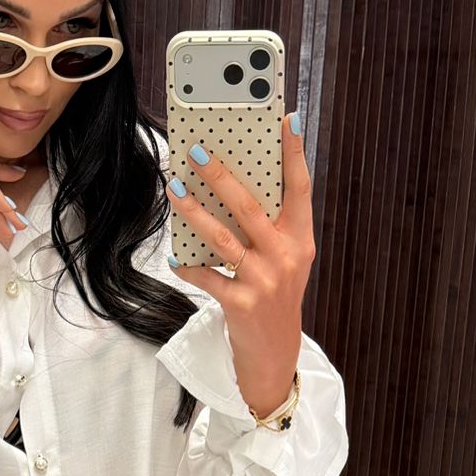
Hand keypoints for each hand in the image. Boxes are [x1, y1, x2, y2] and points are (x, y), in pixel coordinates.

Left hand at [165, 111, 313, 417]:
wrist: (274, 353)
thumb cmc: (275, 297)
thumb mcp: (286, 260)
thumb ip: (271, 227)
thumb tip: (236, 185)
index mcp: (301, 239)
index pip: (300, 188)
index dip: (294, 154)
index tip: (286, 121)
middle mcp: (286, 257)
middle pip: (250, 206)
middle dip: (221, 176)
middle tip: (198, 153)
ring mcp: (264, 280)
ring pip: (222, 236)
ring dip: (194, 210)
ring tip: (174, 189)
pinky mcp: (241, 302)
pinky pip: (206, 275)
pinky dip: (188, 264)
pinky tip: (176, 256)